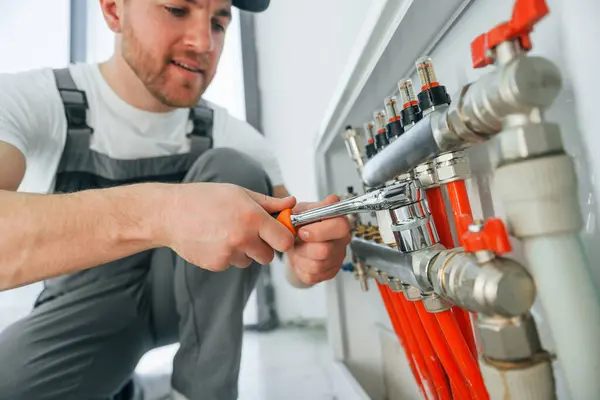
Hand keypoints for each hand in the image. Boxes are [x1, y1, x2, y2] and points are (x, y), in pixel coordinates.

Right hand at [159, 182, 296, 270]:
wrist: (170, 214)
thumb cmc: (204, 199)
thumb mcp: (239, 193)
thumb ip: (268, 202)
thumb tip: (291, 203)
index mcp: (252, 217)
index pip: (285, 241)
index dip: (283, 238)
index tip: (278, 234)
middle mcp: (242, 238)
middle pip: (268, 256)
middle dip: (263, 247)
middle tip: (249, 233)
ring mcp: (229, 254)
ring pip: (249, 261)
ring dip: (243, 251)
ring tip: (226, 233)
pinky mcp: (216, 264)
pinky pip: (231, 264)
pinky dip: (227, 256)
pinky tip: (214, 240)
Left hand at [286, 195, 351, 284]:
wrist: (293, 242)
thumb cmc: (300, 224)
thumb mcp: (303, 210)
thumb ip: (314, 206)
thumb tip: (332, 200)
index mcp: (339, 222)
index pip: (340, 227)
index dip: (318, 231)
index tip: (302, 230)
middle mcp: (342, 240)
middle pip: (325, 251)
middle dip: (303, 247)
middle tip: (296, 240)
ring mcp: (337, 258)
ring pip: (316, 265)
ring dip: (300, 257)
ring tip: (297, 248)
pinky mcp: (330, 272)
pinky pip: (312, 276)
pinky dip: (300, 268)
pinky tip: (300, 258)